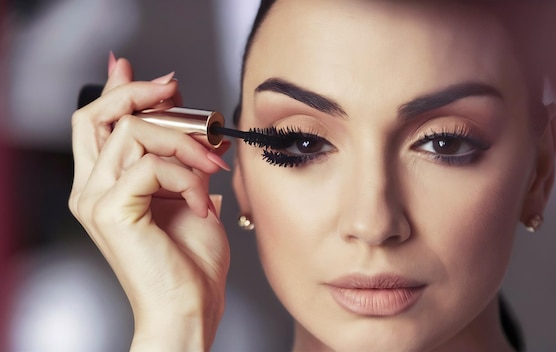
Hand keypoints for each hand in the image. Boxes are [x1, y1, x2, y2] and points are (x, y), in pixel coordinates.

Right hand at [68, 55, 230, 350]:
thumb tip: (188, 118)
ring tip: (212, 167)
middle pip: (97, 115)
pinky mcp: (111, 208)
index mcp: (106, 185)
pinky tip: (200, 203)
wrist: (189, 307)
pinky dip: (187, 177)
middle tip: (176, 91)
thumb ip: (180, 156)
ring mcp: (95, 198)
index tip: (157, 78)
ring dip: (185, 142)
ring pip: (134, 131)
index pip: (97, 123)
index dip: (120, 90)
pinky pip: (151, 164)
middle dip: (141, 93)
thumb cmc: (191, 261)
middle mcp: (91, 189)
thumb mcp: (190, 193)